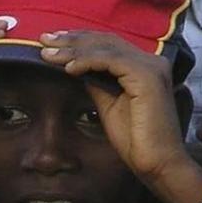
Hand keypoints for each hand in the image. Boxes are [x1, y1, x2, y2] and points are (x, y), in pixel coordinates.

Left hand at [40, 31, 185, 181]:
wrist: (158, 163)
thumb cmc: (136, 139)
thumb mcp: (109, 105)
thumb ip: (98, 83)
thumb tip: (76, 68)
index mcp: (146, 67)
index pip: (110, 44)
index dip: (80, 41)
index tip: (52, 43)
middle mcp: (152, 62)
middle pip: (107, 41)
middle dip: (72, 39)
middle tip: (43, 40)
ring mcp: (152, 67)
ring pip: (107, 48)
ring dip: (74, 49)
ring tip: (48, 54)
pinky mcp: (148, 77)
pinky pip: (111, 60)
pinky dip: (87, 61)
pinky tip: (68, 68)